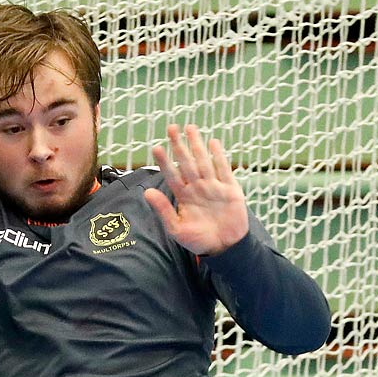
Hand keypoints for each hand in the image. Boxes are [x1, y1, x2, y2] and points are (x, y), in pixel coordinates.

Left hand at [146, 124, 249, 255]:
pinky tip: (213, 143)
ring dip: (197, 145)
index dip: (165, 161)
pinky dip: (219, 156)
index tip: (157, 148)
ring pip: (204, 161)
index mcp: (184, 196)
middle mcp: (198, 188)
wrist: (224, 248)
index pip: (172, 175)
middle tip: (171, 128)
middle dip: (179, 145)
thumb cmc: (199, 241)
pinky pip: (224, 170)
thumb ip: (163, 210)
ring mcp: (214, 187)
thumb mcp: (177, 229)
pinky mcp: (230, 189)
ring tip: (190, 128)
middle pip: (187, 162)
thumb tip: (147, 192)